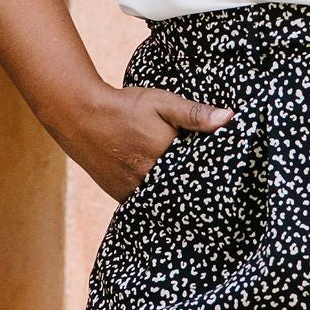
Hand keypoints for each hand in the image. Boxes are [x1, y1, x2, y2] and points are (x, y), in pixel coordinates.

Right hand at [53, 80, 233, 199]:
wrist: (81, 116)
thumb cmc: (124, 107)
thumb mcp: (162, 103)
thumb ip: (195, 114)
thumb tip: (229, 118)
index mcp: (165, 158)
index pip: (200, 176)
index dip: (213, 177)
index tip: (227, 180)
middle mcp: (150, 180)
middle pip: (184, 193)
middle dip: (198, 192)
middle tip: (218, 196)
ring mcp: (134, 191)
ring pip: (166, 202)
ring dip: (178, 199)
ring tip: (194, 200)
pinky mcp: (122, 196)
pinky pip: (148, 206)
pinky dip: (160, 203)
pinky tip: (170, 197)